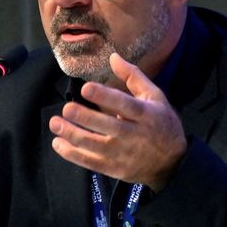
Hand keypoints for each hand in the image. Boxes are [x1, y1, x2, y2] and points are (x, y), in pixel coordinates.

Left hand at [49, 53, 186, 191]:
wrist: (172, 163)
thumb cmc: (161, 123)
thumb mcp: (155, 97)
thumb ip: (133, 77)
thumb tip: (113, 57)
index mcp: (146, 114)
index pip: (125, 105)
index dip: (105, 97)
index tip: (85, 88)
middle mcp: (135, 135)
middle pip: (109, 127)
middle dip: (85, 118)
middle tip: (66, 108)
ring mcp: (124, 154)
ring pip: (96, 147)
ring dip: (73, 135)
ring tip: (55, 123)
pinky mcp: (116, 169)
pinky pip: (91, 163)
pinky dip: (73, 155)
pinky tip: (58, 143)